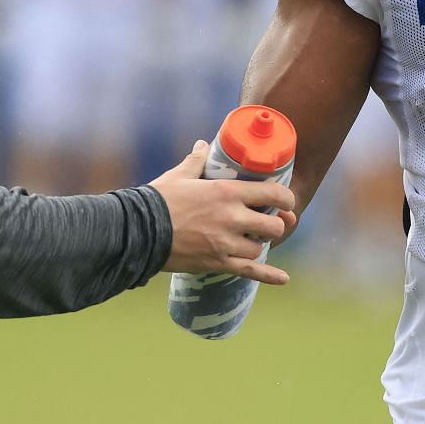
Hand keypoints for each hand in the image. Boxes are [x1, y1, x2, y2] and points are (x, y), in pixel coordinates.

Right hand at [151, 141, 297, 284]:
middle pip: (273, 225)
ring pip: (260, 248)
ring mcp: (226, 243)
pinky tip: (284, 278)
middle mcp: (232, 218)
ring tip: (249, 240)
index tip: (286, 201)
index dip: (285, 198)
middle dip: (273, 224)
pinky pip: (251, 271)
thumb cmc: (158, 200)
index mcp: (227, 192)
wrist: (138, 231)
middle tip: (266, 222)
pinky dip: (269, 276)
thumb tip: (202, 145)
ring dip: (258, 244)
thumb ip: (196, 161)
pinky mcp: (218, 263)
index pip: (273, 193)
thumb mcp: (180, 176)